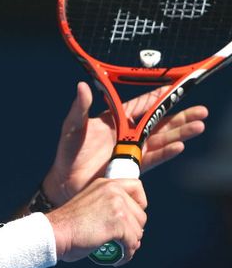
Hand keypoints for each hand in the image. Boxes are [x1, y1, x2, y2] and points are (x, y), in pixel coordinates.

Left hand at [42, 82, 207, 205]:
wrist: (66, 182)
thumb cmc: (67, 153)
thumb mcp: (72, 127)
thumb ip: (79, 108)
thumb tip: (83, 85)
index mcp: (114, 121)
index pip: (141, 106)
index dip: (158, 97)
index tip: (176, 89)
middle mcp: (126, 135)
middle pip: (158, 122)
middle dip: (180, 116)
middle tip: (201, 111)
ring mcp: (131, 151)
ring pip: (161, 139)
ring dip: (180, 132)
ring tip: (199, 126)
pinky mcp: (132, 167)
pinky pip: (152, 158)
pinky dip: (165, 152)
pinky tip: (179, 146)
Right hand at [46, 178, 146, 265]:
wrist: (55, 232)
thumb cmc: (67, 225)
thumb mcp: (89, 204)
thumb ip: (107, 205)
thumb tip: (128, 222)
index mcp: (105, 184)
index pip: (137, 187)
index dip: (139, 204)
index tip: (131, 218)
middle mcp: (113, 190)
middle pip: (141, 215)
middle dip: (134, 230)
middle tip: (122, 240)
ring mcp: (117, 206)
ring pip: (138, 231)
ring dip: (131, 244)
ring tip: (118, 251)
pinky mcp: (119, 223)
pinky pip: (132, 243)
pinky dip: (127, 254)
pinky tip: (116, 259)